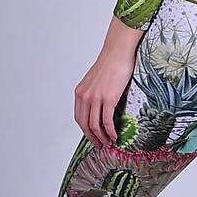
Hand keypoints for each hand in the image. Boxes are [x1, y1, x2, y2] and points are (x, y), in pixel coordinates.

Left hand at [74, 16, 144, 146]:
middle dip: (92, 137)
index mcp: (80, 92)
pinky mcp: (108, 98)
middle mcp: (85, 96)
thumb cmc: (110, 63)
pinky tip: (115, 136)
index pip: (79, 117)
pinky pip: (106, 121)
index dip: (85, 130)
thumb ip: (94, 94)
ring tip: (108, 143)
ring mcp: (96, 98)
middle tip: (100, 144)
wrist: (117, 52)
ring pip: (95, 126)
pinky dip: (110, 131)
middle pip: (85, 124)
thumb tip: (101, 108)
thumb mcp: (95, 81)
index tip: (93, 136)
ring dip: (102, 137)